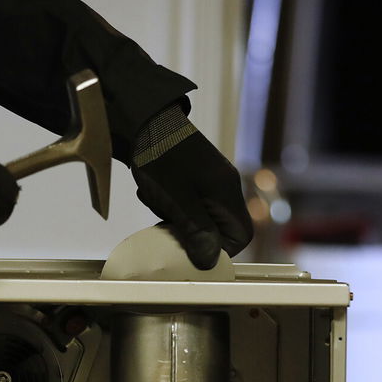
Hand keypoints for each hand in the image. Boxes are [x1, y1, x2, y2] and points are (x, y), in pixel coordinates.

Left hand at [131, 131, 253, 268]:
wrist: (141, 118)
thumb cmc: (161, 156)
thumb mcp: (177, 198)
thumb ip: (196, 230)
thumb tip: (210, 263)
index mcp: (227, 192)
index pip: (240, 236)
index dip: (217, 250)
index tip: (189, 249)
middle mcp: (223, 188)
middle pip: (218, 229)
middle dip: (189, 232)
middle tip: (164, 223)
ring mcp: (209, 182)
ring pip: (199, 218)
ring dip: (175, 217)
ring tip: (155, 199)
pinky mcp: (193, 178)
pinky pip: (187, 204)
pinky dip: (169, 204)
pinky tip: (152, 191)